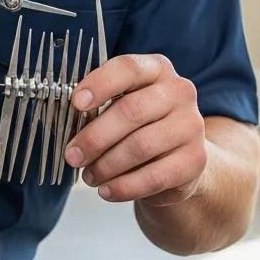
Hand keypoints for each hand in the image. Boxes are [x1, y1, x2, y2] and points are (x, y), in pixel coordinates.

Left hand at [63, 54, 206, 205]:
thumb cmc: (139, 127)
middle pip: (131, 111)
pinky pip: (154, 176)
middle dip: (95, 137)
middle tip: (73, 156)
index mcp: (157, 69)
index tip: (76, 103)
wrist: (177, 161)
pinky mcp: (195, 160)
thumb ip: (98, 107)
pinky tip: (107, 191)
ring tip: (89, 176)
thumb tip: (64, 122)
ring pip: (140, 146)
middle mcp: (179, 92)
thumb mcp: (121, 106)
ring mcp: (191, 125)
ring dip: (106, 165)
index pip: (128, 68)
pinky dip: (124, 187)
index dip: (100, 84)